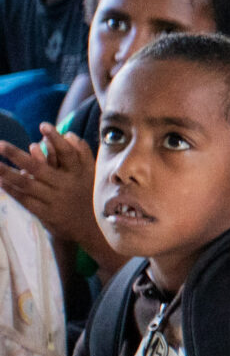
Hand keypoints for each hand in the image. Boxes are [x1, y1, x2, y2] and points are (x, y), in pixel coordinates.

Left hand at [0, 127, 98, 246]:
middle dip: (17, 156)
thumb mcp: (93, 175)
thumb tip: (68, 134)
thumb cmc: (89, 196)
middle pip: (39, 168)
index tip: (43, 125)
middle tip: (0, 145)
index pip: (69, 153)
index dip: (56, 139)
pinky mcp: (48, 215)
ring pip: (28, 184)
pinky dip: (13, 191)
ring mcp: (56, 201)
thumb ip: (82, 154)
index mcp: (80, 174)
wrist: (94, 230)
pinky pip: (26, 200)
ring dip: (7, 173)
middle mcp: (67, 186)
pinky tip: (0, 182)